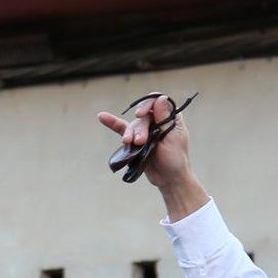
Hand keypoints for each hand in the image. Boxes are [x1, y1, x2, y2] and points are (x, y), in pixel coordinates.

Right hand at [96, 95, 207, 218]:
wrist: (168, 179)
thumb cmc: (175, 160)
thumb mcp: (172, 138)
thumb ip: (165, 119)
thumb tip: (160, 98)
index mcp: (170, 118)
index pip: (157, 103)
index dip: (147, 105)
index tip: (140, 114)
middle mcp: (157, 121)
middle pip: (143, 117)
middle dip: (139, 128)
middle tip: (140, 142)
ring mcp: (146, 131)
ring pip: (133, 126)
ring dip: (129, 133)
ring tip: (128, 143)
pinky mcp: (136, 141)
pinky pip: (123, 130)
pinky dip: (112, 123)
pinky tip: (102, 116)